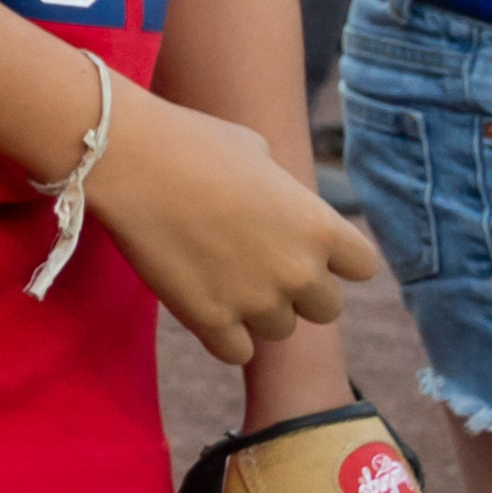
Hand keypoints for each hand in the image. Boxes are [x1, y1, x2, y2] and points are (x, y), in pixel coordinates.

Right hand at [86, 74, 372, 364]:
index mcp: (320, 226)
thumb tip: (280, 204)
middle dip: (296, 292)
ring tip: (217, 277)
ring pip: (278, 331)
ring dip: (255, 313)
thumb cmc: (190, 140)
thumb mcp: (257, 150)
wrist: (128, 158)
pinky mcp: (211, 321)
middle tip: (254, 267)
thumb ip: (283, 191)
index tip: (303, 248)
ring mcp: (257, 301)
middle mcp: (299, 271)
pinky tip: (199, 302)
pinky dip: (221, 334)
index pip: (362, 267)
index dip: (335, 261)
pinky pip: (236, 352)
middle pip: (325, 309)